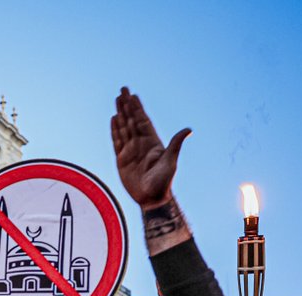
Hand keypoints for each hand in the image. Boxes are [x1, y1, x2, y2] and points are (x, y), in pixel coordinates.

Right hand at [111, 87, 190, 209]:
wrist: (151, 198)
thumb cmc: (163, 181)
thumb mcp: (171, 161)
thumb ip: (175, 144)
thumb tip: (188, 130)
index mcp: (152, 142)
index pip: (143, 120)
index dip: (138, 107)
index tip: (133, 95)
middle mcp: (141, 143)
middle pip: (132, 120)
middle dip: (127, 105)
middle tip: (122, 90)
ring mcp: (131, 150)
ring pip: (123, 128)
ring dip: (120, 114)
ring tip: (117, 101)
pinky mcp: (122, 159)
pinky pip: (117, 141)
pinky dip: (114, 130)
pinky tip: (113, 120)